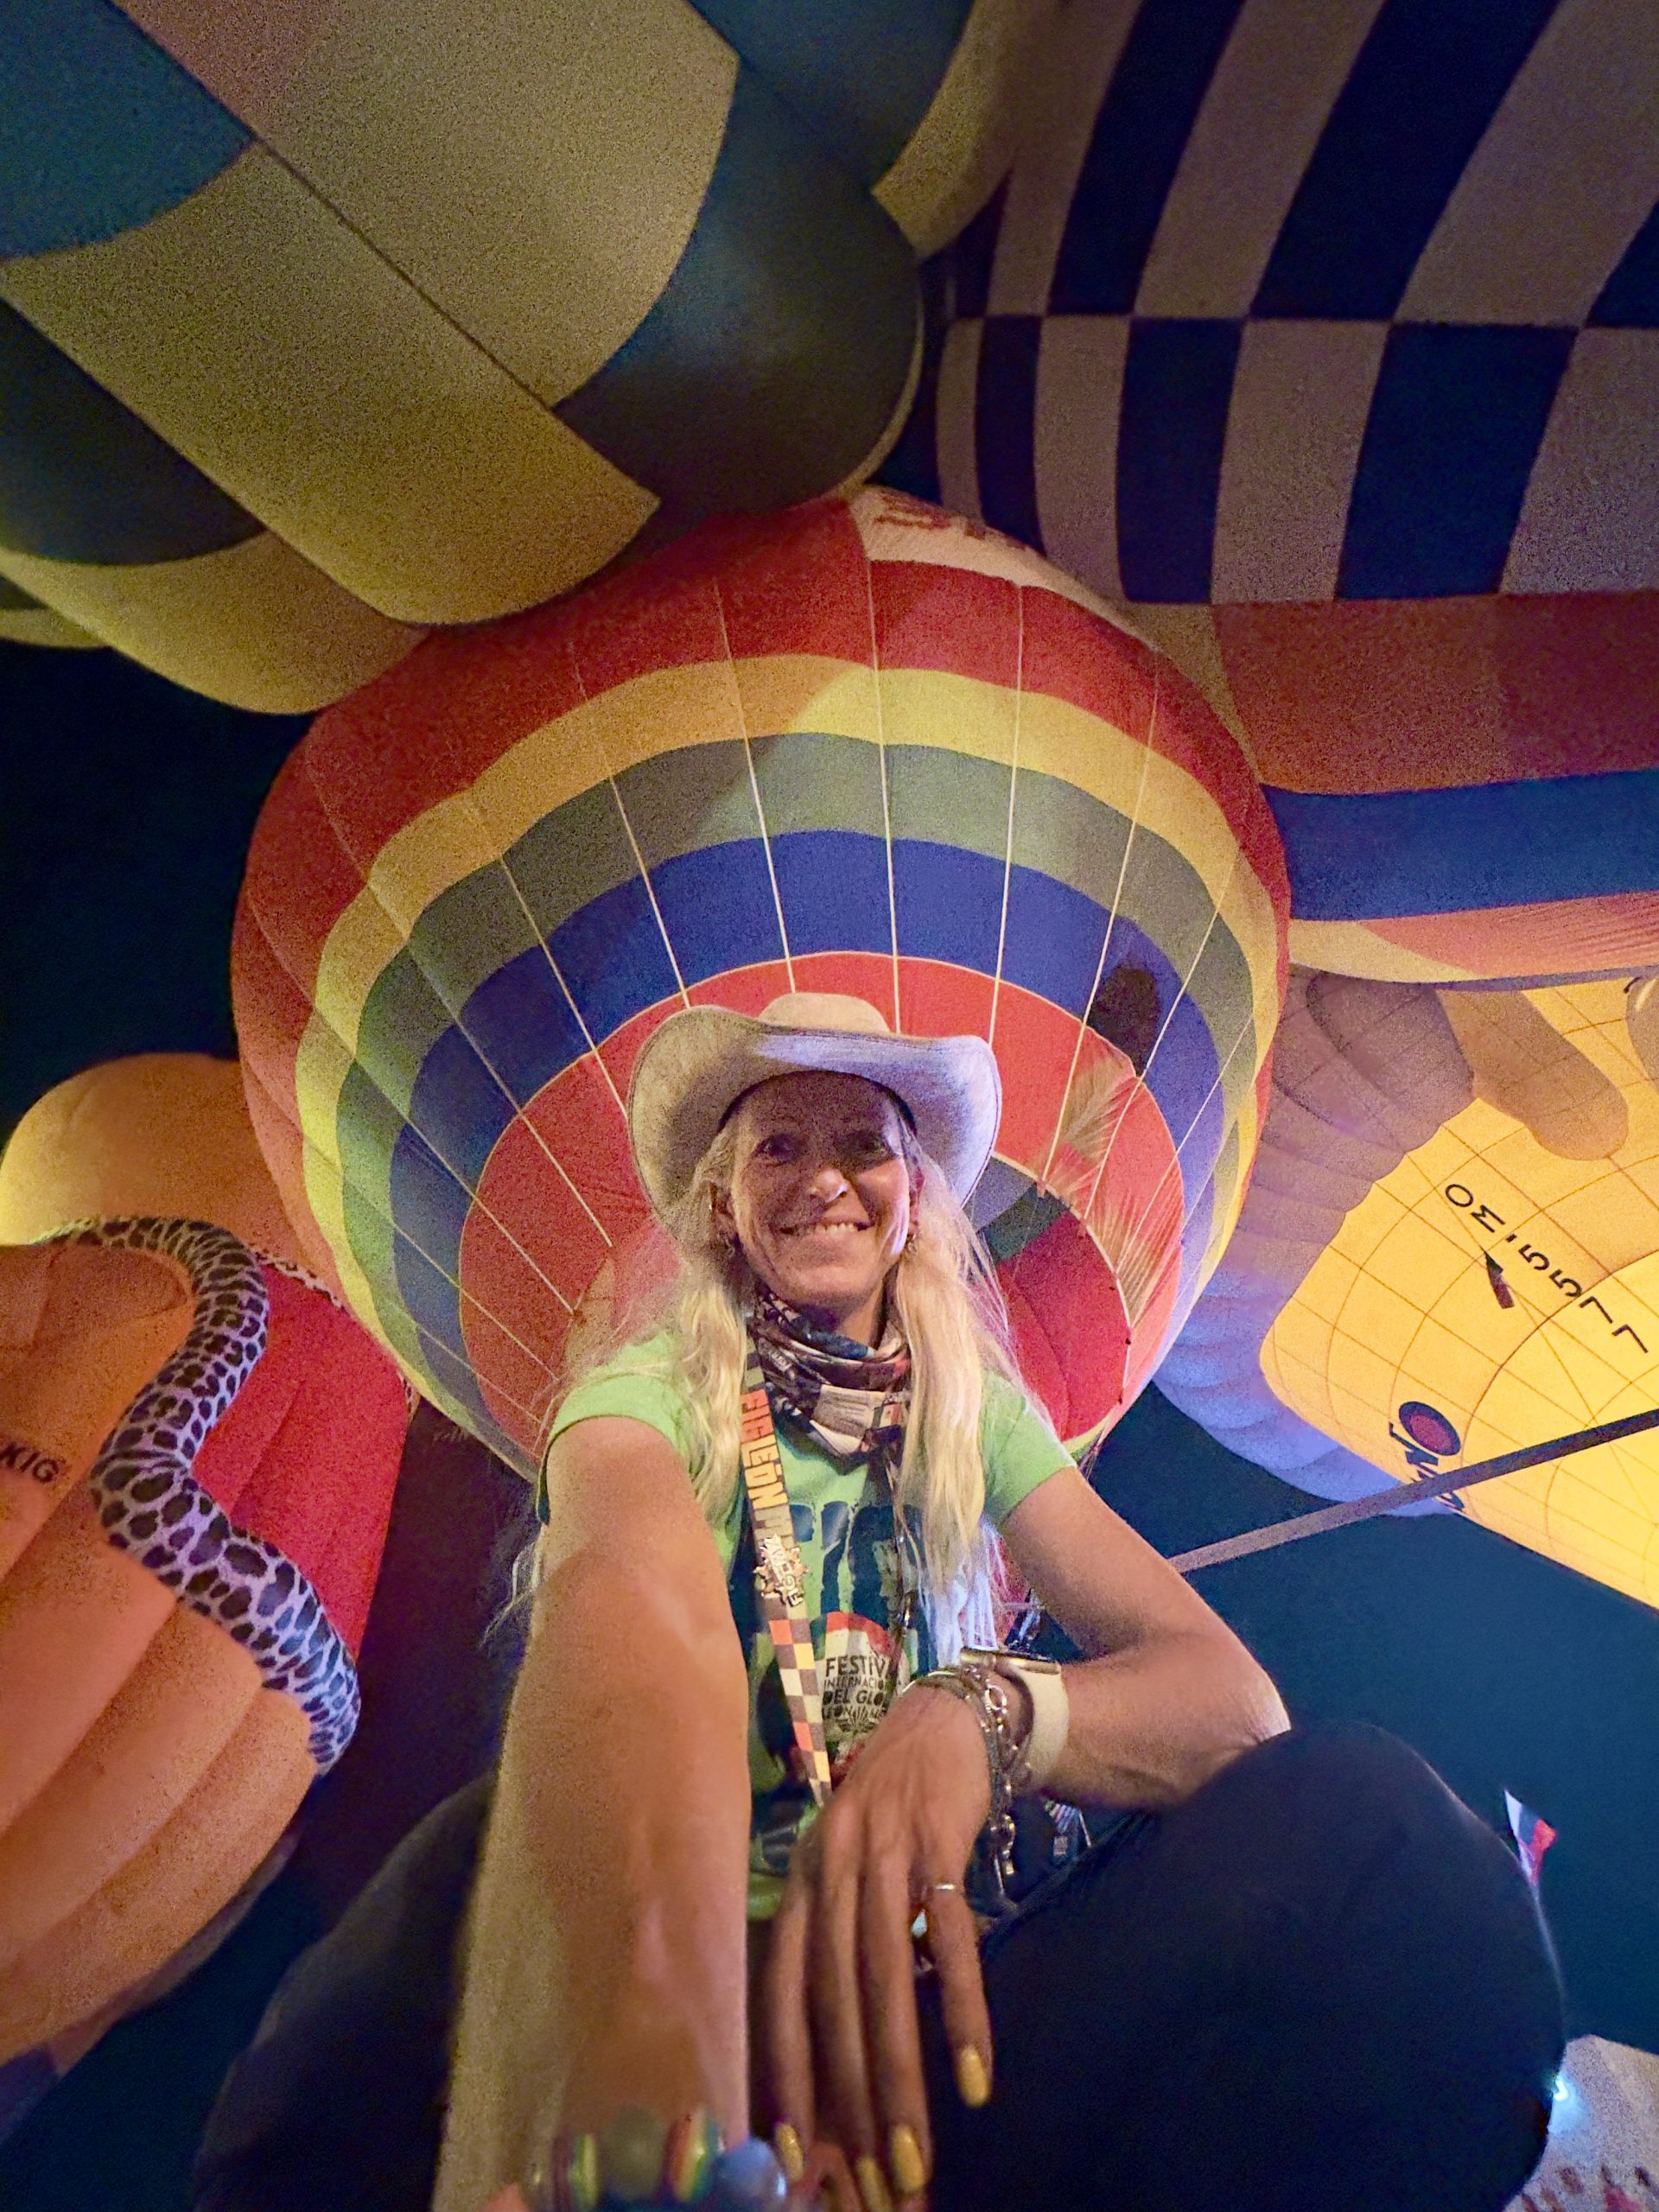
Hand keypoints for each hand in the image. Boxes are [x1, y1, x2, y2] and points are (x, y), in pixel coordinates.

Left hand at [763, 1687, 994, 2209]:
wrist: (948, 1720)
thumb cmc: (892, 1813)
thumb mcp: (844, 1869)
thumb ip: (831, 1945)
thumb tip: (827, 2055)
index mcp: (798, 1884)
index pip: (778, 1994)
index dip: (783, 2073)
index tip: (793, 2155)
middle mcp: (829, 1868)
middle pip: (832, 1998)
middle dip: (849, 2096)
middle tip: (870, 2178)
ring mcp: (884, 1851)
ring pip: (885, 1979)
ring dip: (900, 2074)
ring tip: (916, 2151)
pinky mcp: (939, 1840)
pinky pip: (953, 1940)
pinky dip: (962, 2010)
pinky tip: (975, 2074)